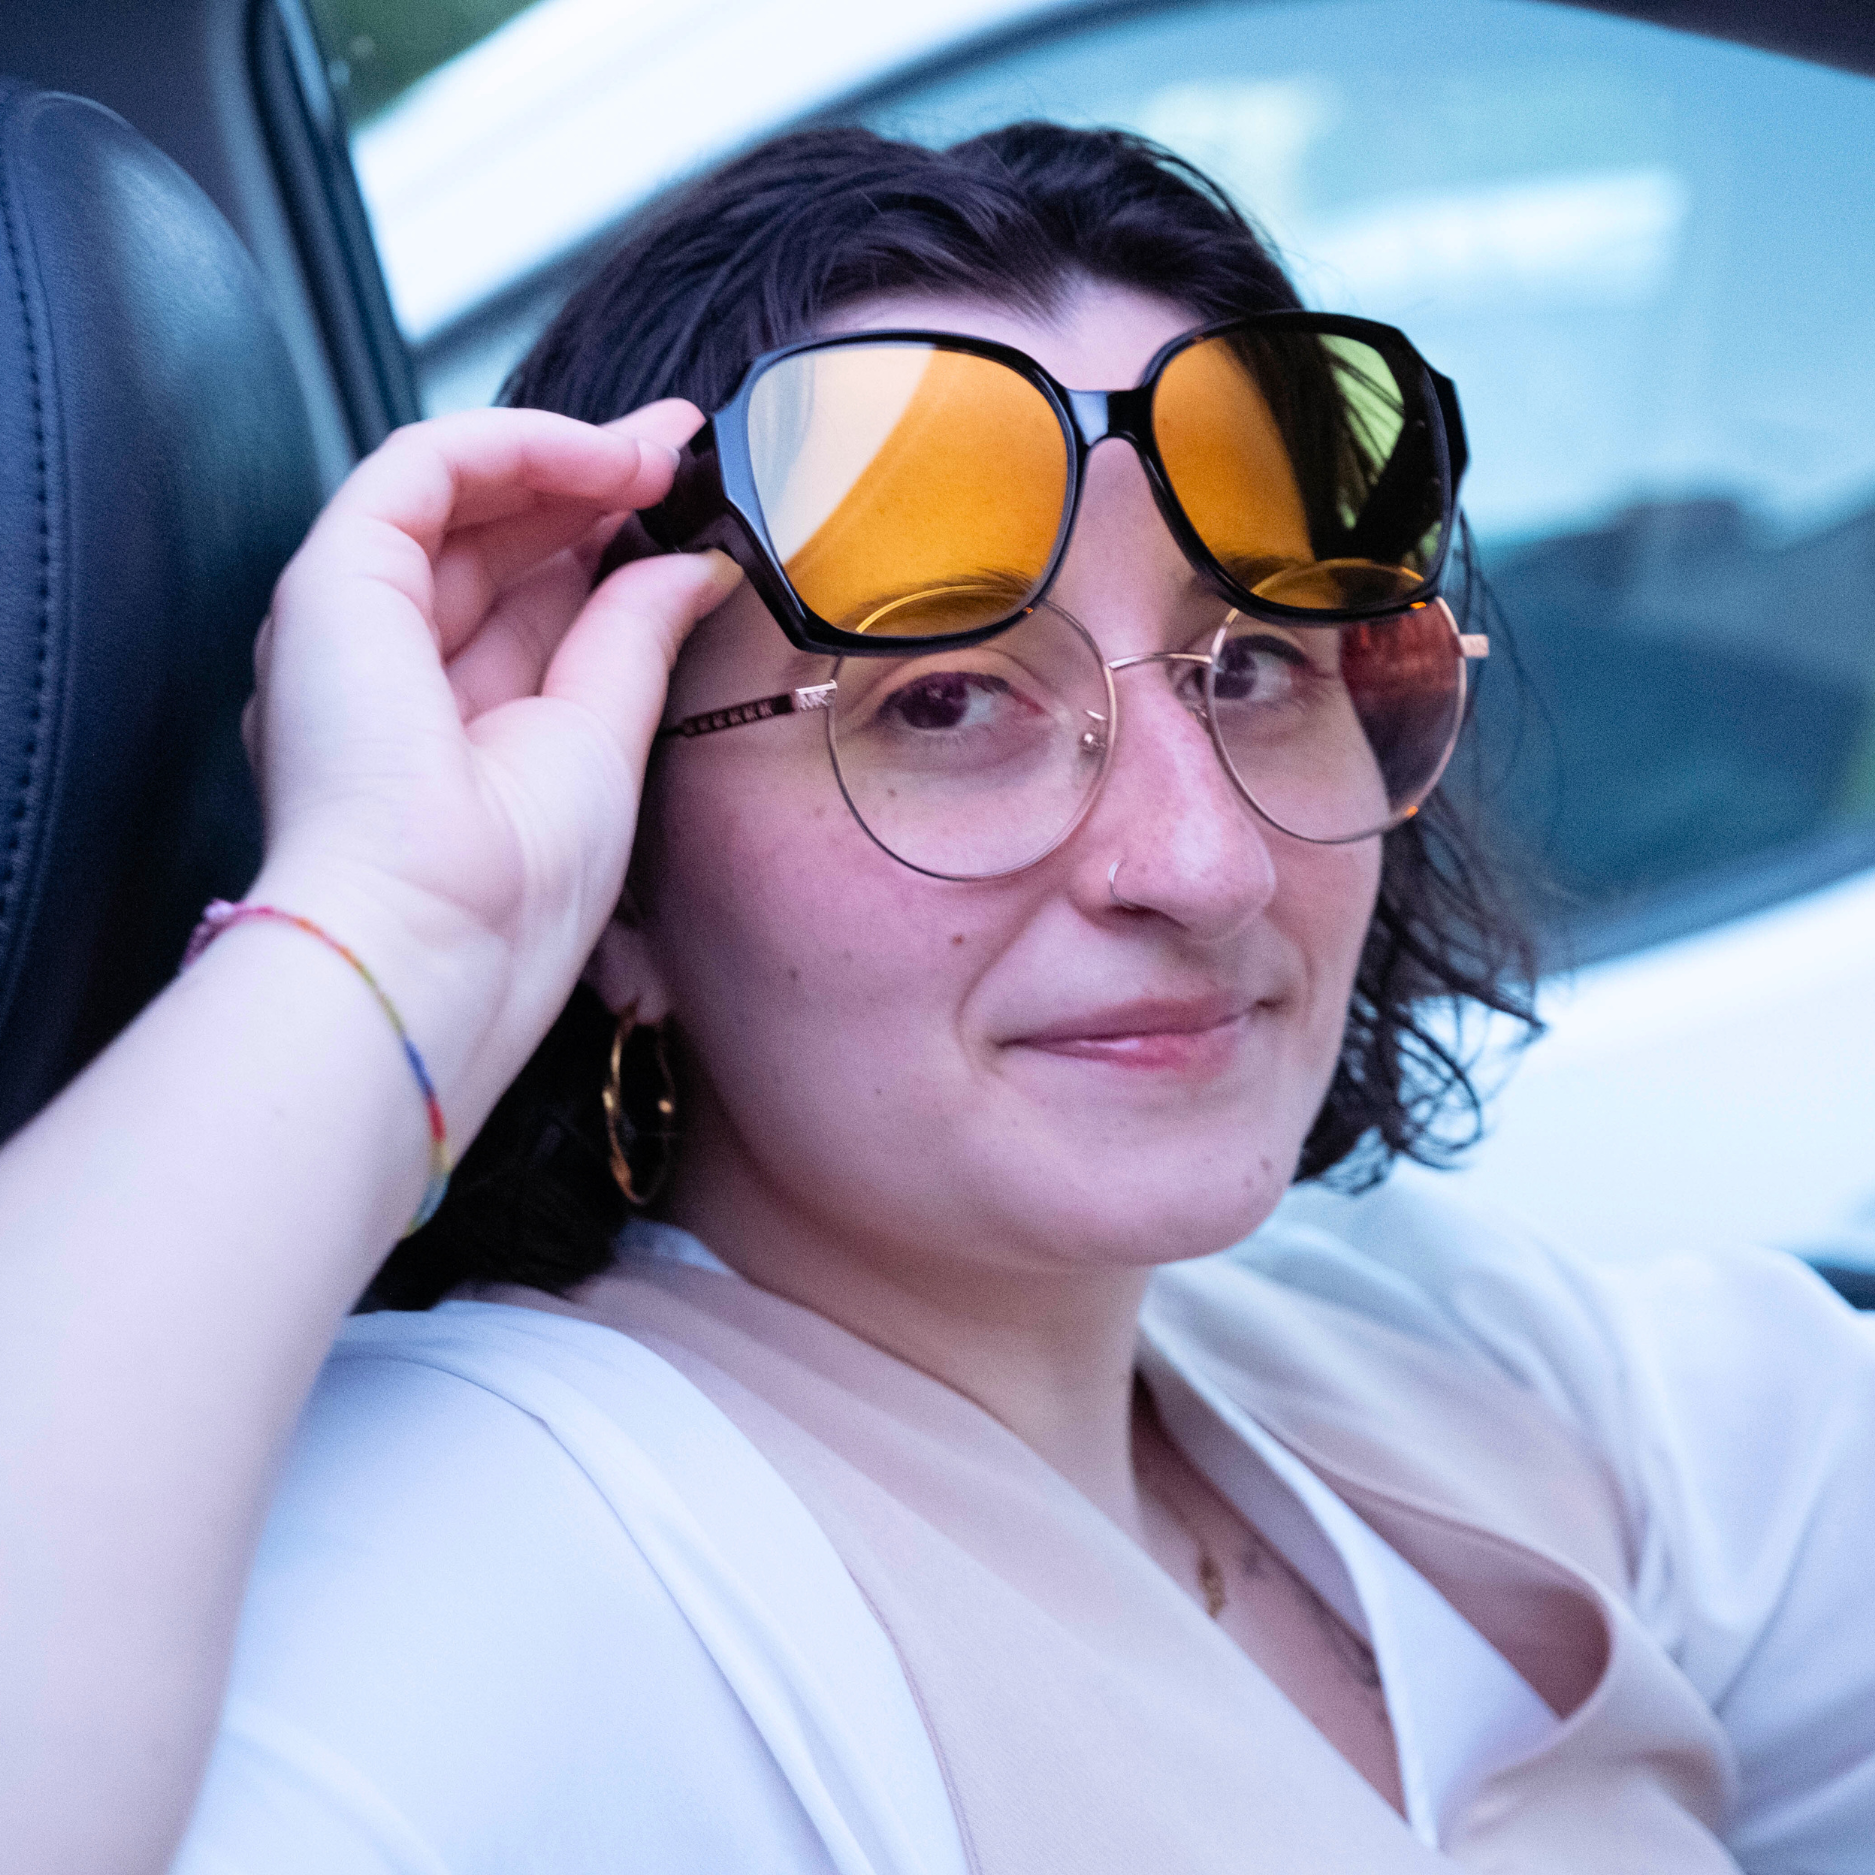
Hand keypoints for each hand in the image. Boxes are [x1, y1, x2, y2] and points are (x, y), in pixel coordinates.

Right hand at [244, 399, 740, 1125]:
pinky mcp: (330, 581)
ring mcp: (353, 622)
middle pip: (499, 540)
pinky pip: (420, 469)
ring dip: (566, 457)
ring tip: (662, 446)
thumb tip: (690, 565)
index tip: (690, 501)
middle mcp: (391, 668)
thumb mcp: (600, 743)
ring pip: (458, 495)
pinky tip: (602, 454)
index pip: (533, 599)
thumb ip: (632, 640)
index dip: (607, 538)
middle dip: (595, 483)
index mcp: (450, 723)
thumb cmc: (513, 891)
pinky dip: (512, 444)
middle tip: (683, 443)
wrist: (434, 944)